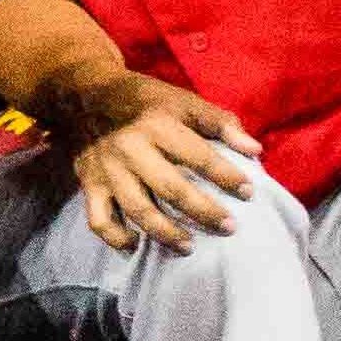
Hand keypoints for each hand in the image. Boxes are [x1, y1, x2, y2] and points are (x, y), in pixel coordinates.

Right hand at [63, 68, 261, 252]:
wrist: (85, 93)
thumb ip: (220, 123)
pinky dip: (116, 237)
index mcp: (157, 124)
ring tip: (189, 246)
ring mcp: (108, 169)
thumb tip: (254, 150)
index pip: (198, 155)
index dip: (226, 176)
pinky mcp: (89, 184)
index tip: (248, 192)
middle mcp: (131, 147)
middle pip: (171, 189)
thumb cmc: (146, 101)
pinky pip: (99, 219)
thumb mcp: (183, 101)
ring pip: (138, 209)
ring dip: (166, 233)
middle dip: (204, 212)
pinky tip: (136, 244)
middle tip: (230, 228)